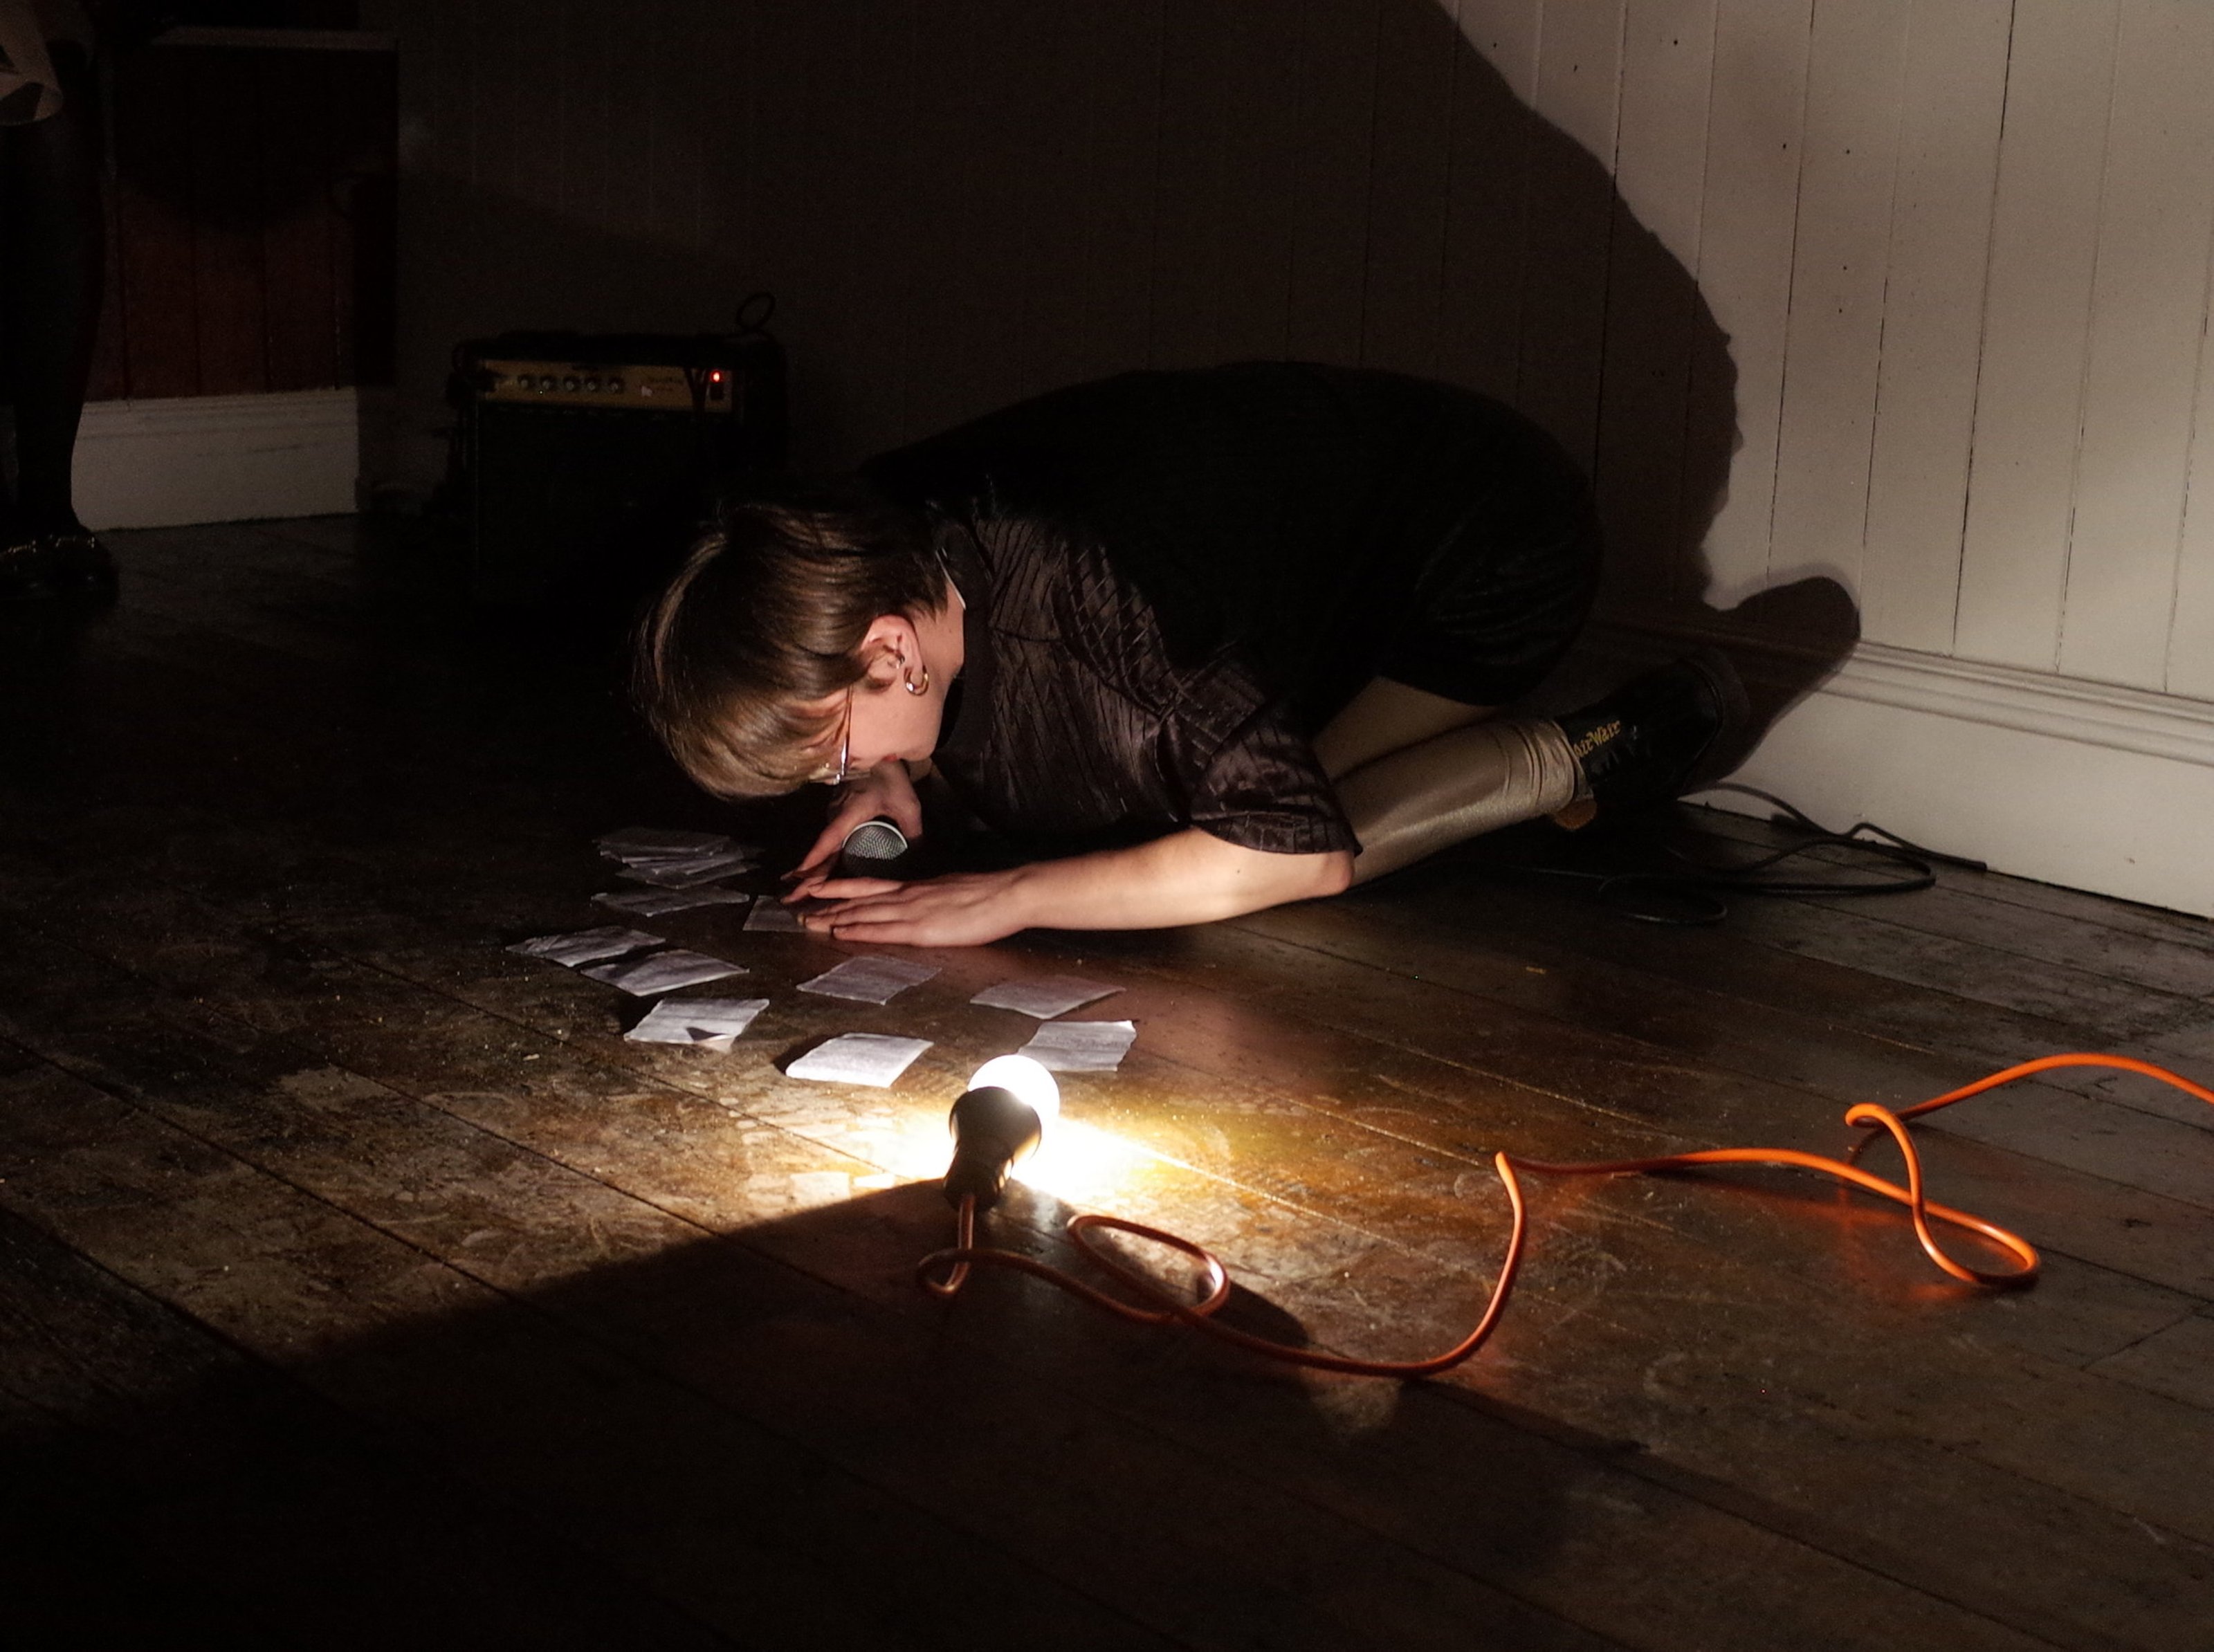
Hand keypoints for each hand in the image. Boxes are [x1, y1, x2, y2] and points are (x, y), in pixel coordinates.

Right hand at [785, 761, 922, 898]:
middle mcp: (835, 817)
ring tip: (800, 891)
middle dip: (805, 877)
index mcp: (848, 815)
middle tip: (790, 898)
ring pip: (822, 847)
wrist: (877, 752)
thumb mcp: (907, 806)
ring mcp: (834, 814)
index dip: (815, 862)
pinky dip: (821, 858)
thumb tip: (918, 856)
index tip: (798, 879)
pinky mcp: (837, 812)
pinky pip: (828, 840)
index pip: (828, 843)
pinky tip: (819, 872)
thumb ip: (913, 832)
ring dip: (813, 870)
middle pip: (819, 852)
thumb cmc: (890, 778)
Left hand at [800, 868, 1033, 946]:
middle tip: (799, 909)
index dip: (842, 888)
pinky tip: (839, 934)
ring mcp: (913, 911)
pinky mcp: (922, 929)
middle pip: (859, 899)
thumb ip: (933, 897)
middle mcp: (908, 896)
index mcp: (916, 887)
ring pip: (863, 913)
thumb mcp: (953, 889)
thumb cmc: (989, 894)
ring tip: (808, 922)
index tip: (818, 888)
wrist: (1008, 894)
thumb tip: (924, 904)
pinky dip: (858, 931)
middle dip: (827, 905)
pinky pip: (882, 930)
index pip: (871, 886)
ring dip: (833, 918)